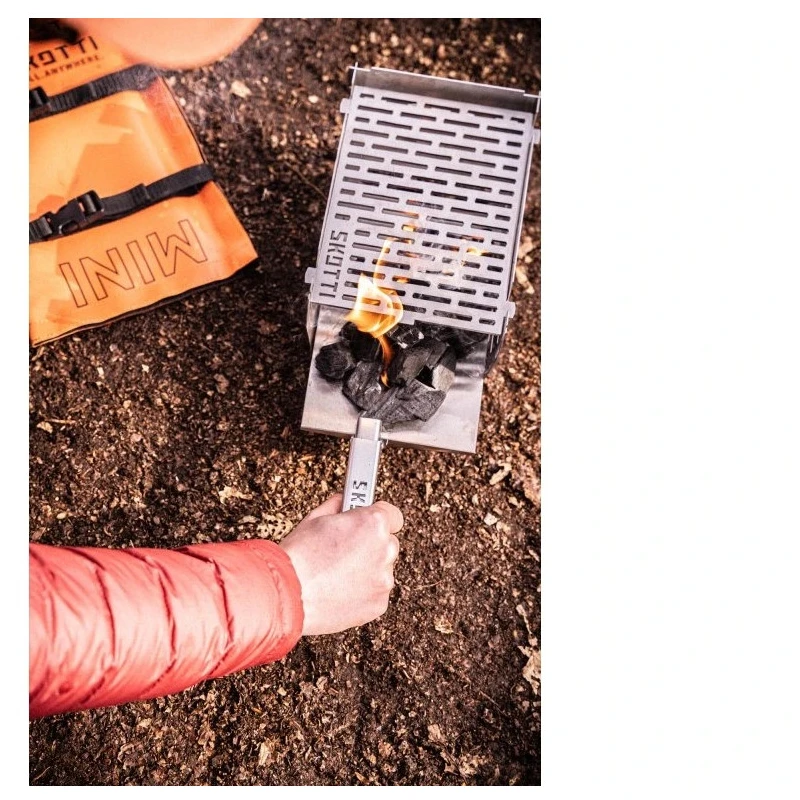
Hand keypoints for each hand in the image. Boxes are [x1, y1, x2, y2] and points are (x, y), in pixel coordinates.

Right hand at [279, 494, 402, 635]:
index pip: (393, 515)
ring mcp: (384, 579)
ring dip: (368, 569)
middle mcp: (385, 550)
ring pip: (382, 570)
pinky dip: (363, 592)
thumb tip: (343, 502)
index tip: (367, 523)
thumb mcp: (316, 518)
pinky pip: (376, 593)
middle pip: (388, 543)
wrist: (287, 596)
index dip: (377, 518)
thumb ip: (338, 506)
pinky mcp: (379, 604)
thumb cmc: (299, 556)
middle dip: (371, 545)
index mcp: (373, 523)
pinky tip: (339, 590)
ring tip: (337, 573)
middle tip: (345, 550)